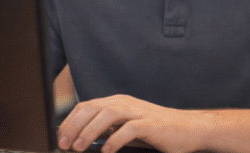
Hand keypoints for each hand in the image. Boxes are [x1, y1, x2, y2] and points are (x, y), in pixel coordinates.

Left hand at [57, 94, 206, 152]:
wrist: (190, 129)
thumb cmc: (156, 131)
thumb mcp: (126, 128)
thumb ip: (106, 130)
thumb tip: (80, 138)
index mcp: (116, 102)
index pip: (85, 107)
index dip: (69, 121)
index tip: (60, 138)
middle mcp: (125, 103)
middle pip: (93, 109)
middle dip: (74, 126)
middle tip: (64, 144)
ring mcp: (138, 112)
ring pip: (108, 115)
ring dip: (90, 131)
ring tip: (79, 147)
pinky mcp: (151, 124)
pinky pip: (129, 129)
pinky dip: (115, 139)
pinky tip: (106, 150)